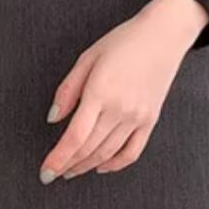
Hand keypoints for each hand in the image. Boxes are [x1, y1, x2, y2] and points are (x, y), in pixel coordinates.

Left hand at [39, 0, 208, 180]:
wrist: (163, 35)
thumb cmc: (123, 41)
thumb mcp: (88, 57)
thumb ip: (68, 90)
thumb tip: (53, 118)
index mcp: (100, 92)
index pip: (75, 136)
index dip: (58, 158)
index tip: (45, 172)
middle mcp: (120, 109)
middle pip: (89, 149)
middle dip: (67, 165)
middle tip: (53, 173)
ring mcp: (137, 117)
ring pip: (107, 153)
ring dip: (86, 166)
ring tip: (71, 170)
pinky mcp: (150, 120)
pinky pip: (132, 152)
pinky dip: (115, 164)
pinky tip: (101, 167)